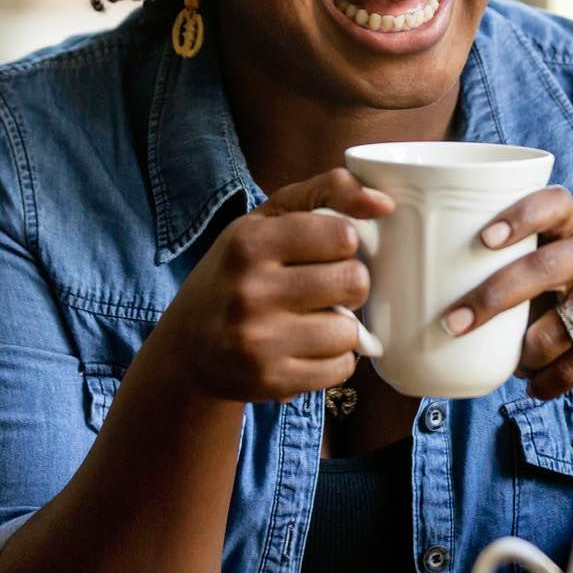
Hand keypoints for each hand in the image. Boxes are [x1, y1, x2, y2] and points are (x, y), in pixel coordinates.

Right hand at [157, 169, 392, 402]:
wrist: (188, 346)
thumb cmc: (239, 271)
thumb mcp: (268, 218)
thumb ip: (326, 191)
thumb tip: (384, 204)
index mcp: (250, 242)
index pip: (343, 235)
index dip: (345, 243)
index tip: (326, 251)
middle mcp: (250, 291)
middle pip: (354, 282)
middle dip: (349, 284)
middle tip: (325, 288)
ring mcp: (258, 341)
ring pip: (350, 331)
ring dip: (342, 326)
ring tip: (314, 320)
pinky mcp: (270, 381)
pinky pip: (340, 369)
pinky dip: (334, 360)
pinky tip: (308, 349)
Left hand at [444, 186, 572, 398]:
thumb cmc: (563, 302)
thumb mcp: (544, 273)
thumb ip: (504, 267)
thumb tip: (413, 284)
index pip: (552, 203)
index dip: (520, 216)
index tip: (484, 239)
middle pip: (542, 269)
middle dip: (490, 298)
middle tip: (451, 323)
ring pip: (549, 333)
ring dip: (524, 356)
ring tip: (521, 360)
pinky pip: (567, 369)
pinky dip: (542, 384)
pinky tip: (537, 384)